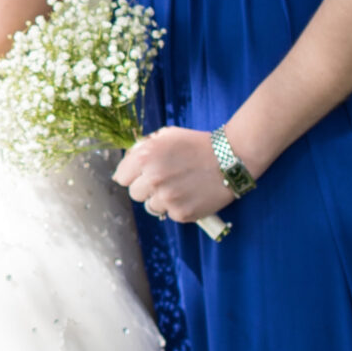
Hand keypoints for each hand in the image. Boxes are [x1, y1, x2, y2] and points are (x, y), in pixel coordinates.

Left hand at [114, 127, 232, 226]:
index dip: (132, 175)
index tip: (141, 174)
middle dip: (146, 188)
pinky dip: (178, 207)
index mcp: (145, 157)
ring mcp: (167, 198)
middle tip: (165, 179)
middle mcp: (153, 178)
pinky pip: (170, 214)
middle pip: (134, 194)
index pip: (121, 177)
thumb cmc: (197, 144)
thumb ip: (143, 149)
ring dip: (161, 199)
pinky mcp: (181, 213)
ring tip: (180, 186)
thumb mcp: (166, 136)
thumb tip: (128, 163)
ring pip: (151, 206)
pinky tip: (191, 194)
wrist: (231, 158)